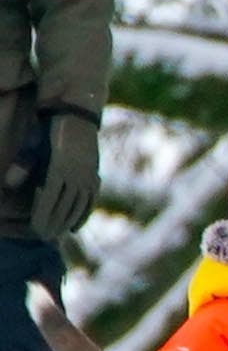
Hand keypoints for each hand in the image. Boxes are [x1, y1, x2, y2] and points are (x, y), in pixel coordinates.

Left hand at [30, 113, 99, 237]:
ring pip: (79, 206)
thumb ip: (23, 164)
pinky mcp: (94, 174)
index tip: (36, 232)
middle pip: (65, 207)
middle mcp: (77, 174)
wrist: (76, 112)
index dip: (42, 218)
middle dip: (54, 224)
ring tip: (58, 234)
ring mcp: (88, 175)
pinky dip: (83, 215)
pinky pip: (91, 200)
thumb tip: (9, 184)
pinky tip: (75, 227)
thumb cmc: (46, 127)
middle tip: (45, 238)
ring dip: (68, 221)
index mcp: (59, 168)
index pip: (49, 201)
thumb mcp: (33, 144)